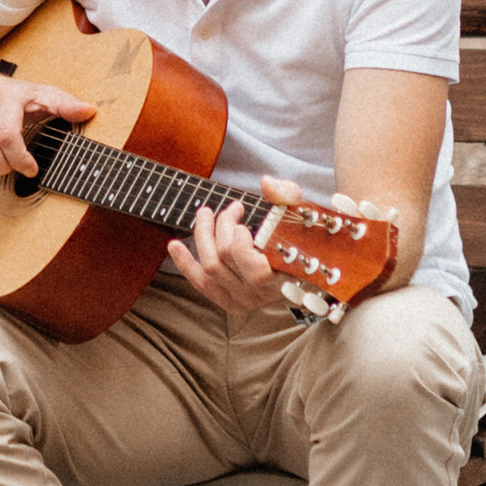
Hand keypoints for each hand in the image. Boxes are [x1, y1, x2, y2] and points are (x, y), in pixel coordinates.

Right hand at [0, 68, 93, 180]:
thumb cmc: (12, 96)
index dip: (21, 159)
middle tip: (17, 164)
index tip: (32, 168)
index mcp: (4, 97)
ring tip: (2, 161)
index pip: (7, 136)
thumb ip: (64, 104)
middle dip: (7, 167)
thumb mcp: (41, 94)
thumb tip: (89, 111)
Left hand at [167, 179, 388, 317]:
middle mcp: (264, 294)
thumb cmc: (307, 237)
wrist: (312, 268)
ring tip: (204, 213)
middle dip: (222, 226)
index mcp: (284, 276)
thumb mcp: (305, 213)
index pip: (253, 269)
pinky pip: (203, 285)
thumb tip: (266, 183)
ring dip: (201, 236)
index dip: (239, 242)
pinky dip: (185, 265)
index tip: (243, 218)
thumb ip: (288, 196)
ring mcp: (247, 301)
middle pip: (226, 259)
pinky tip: (173, 246)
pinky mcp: (232, 302)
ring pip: (211, 268)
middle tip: (231, 207)